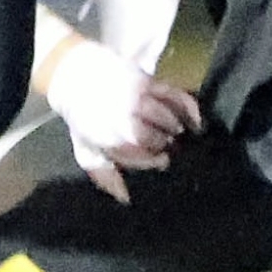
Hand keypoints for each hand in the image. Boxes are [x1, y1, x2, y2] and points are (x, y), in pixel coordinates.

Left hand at [44, 38, 201, 203]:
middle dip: (166, 148)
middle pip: (155, 139)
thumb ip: (104, 175)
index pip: (138, 156)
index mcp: (106, 137)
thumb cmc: (84, 118)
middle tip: (173, 151)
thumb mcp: (86, 149)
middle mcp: (122, 118)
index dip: (152, 162)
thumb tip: (125, 197)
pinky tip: (196, 121)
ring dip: (178, 131)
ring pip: (168, 119)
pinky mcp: (148, 81)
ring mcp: (137, 98)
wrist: (75, 75)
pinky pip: (176, 97)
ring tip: (180, 137)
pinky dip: (190, 109)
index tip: (162, 163)